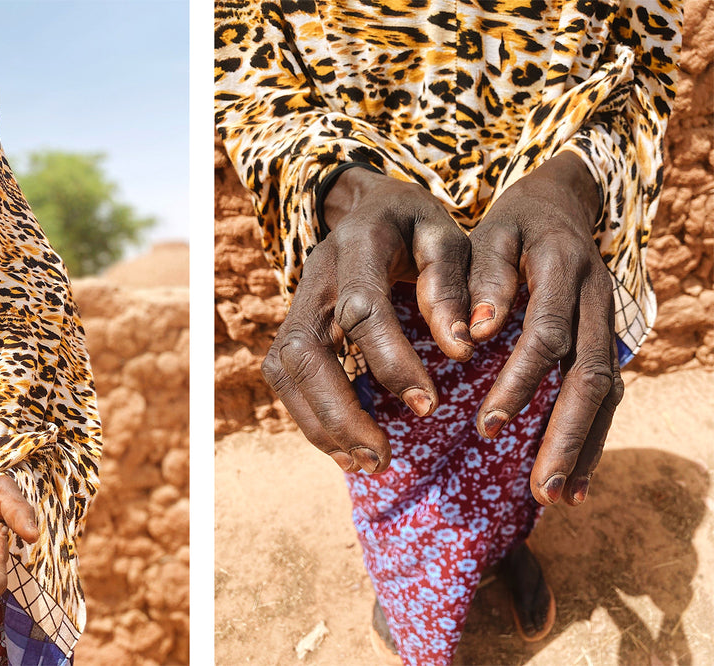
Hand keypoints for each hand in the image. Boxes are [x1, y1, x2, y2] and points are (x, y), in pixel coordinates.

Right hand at [261, 167, 473, 473]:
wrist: (368, 208)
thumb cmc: (418, 227)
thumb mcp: (447, 235)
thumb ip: (453, 284)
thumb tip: (462, 348)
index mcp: (357, 244)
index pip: (362, 309)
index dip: (391, 360)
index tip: (428, 406)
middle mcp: (315, 275)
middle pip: (304, 350)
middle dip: (338, 409)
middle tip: (381, 457)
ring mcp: (297, 302)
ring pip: (285, 369)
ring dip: (319, 423)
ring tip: (366, 462)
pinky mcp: (293, 326)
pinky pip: (285, 378)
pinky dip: (310, 418)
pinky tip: (345, 449)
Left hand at [468, 151, 622, 505]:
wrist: (559, 203)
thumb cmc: (508, 225)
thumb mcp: (487, 235)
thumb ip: (479, 280)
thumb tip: (475, 334)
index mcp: (563, 268)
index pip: (547, 334)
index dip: (520, 382)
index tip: (487, 426)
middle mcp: (596, 298)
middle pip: (591, 375)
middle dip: (565, 435)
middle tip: (539, 488)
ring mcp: (606, 321)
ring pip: (607, 391)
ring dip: (583, 446)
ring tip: (557, 497)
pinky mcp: (604, 340)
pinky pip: (608, 394)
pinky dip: (593, 437)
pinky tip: (575, 480)